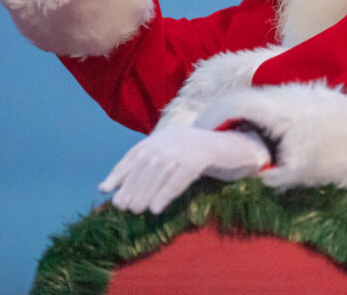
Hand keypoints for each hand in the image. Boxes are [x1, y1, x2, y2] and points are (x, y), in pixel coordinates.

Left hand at [99, 124, 269, 213]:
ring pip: (161, 169)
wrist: (242, 148)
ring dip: (145, 191)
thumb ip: (158, 166)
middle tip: (121, 207)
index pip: (137, 152)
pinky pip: (181, 175)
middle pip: (147, 162)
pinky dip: (166, 192)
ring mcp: (190, 144)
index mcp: (166, 135)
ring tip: (135, 211)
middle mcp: (175, 136)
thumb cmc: (207, 158)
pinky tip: (156, 209)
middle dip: (131, 185)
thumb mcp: (180, 158)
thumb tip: (126, 189)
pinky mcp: (204, 154)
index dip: (120, 171)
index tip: (105, 189)